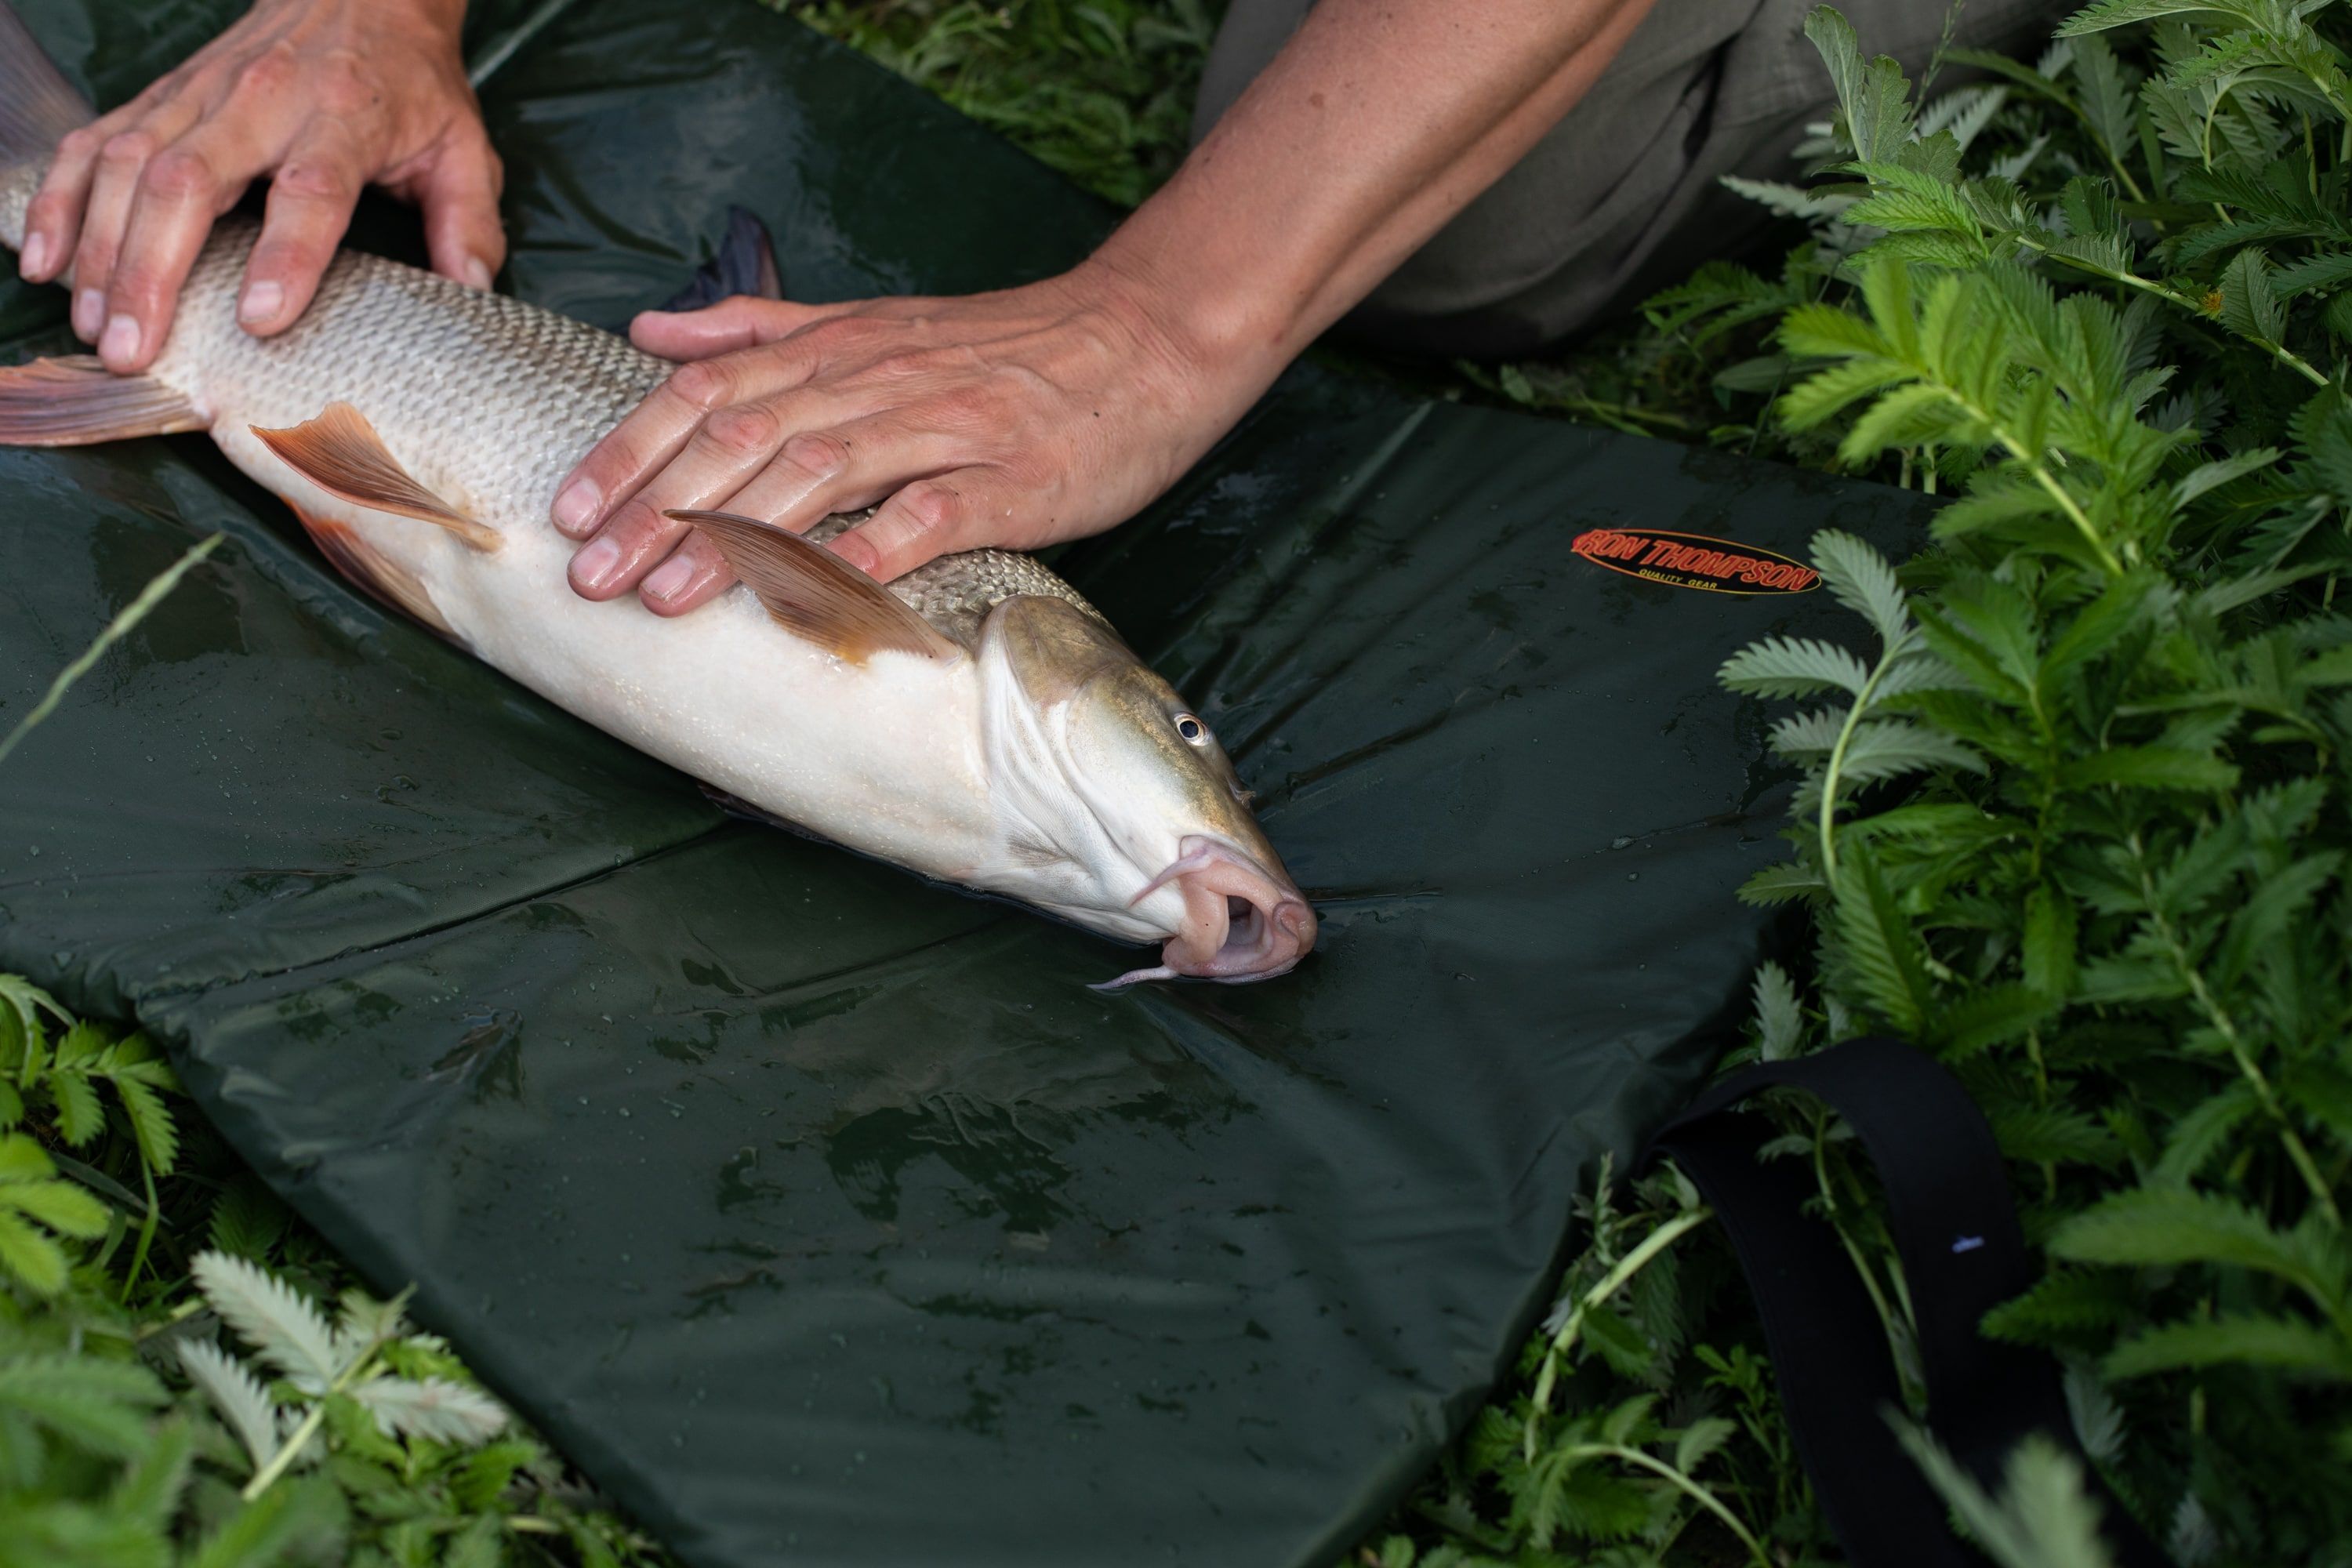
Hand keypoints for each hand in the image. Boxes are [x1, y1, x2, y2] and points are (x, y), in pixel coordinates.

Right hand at [18, 0, 497, 373]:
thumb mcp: (462, 149)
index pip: (310, 189)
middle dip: (154, 269)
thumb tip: (470, 296)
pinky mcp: (160, 96)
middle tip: (138, 349)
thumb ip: (469, 226)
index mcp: (343, 116)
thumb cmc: (411, 84)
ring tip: (96, 326)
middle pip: (189, 181)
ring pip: (129, 167)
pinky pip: (95, 145)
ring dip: (103, 250)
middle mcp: (260, 101)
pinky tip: (47, 261)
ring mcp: (198, 95)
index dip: (285, 255)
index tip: (259, 319)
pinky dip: (63, 201)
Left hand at [551, 260, 1270, 610]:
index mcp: (840, 348)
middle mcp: (878, 381)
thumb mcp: (877, 320)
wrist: (1144, 338)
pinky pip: (931, 514)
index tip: (568, 511)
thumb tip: (652, 329)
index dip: (631, 450)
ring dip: (732, 537)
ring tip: (667, 598)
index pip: (710, 391)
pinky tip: (821, 593)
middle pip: (743, 439)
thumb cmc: (1008, 348)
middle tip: (590, 577)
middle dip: (656, 511)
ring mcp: (945, 428)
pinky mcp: (1010, 478)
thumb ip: (764, 329)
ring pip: (818, 473)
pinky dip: (870, 550)